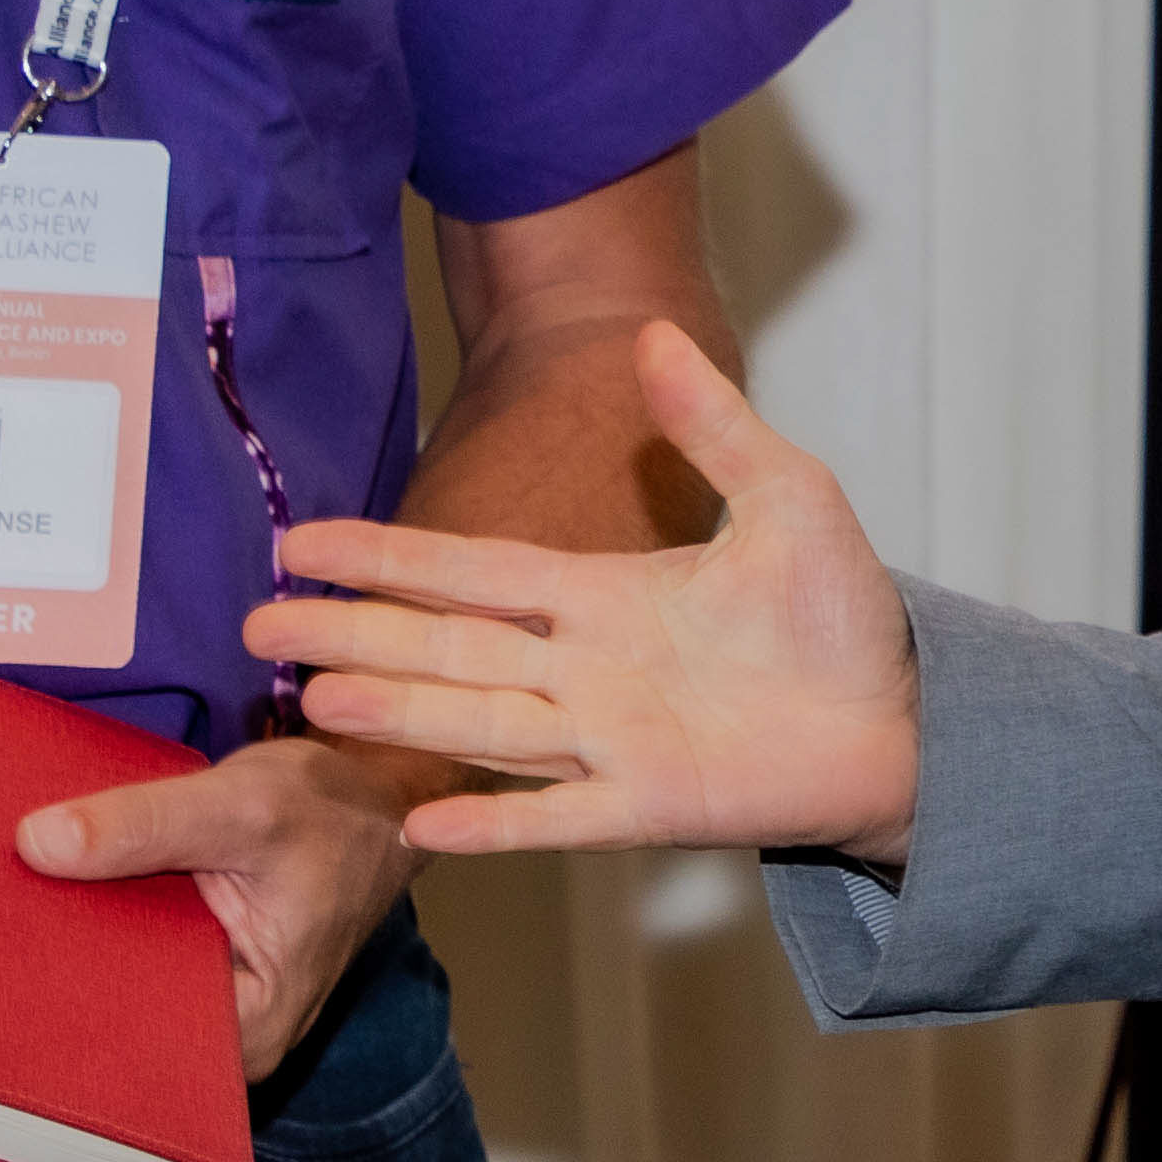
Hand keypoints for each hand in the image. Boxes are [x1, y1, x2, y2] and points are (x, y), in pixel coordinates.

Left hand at [23, 738, 416, 1077]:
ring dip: (76, 932)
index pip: (127, 1038)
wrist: (379, 795)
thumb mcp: (243, 806)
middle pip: (113, 1014)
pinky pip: (127, 947)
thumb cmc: (337, 811)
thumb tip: (36, 842)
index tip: (5, 945)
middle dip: (61, 960)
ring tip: (17, 894)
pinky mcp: (191, 962)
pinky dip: (100, 912)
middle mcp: (224, 1037)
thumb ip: (143, 824)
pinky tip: (62, 881)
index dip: (63, 991)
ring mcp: (208, 1002)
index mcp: (247, 1034)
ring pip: (115, 978)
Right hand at [250, 322, 925, 862]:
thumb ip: (714, 426)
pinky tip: (424, 829)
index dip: (386, 557)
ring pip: (481, 724)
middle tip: (259, 626)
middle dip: (354, 634)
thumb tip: (656, 333)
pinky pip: (557, 817)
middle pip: (446, 648)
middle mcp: (585, 671)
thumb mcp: (786, 497)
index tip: (299, 542)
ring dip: (402, 712)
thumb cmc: (841, 615)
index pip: (471, 572)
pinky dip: (496, 824)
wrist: (903, 718)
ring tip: (317, 698)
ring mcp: (608, 741)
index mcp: (602, 598)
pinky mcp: (649, 804)